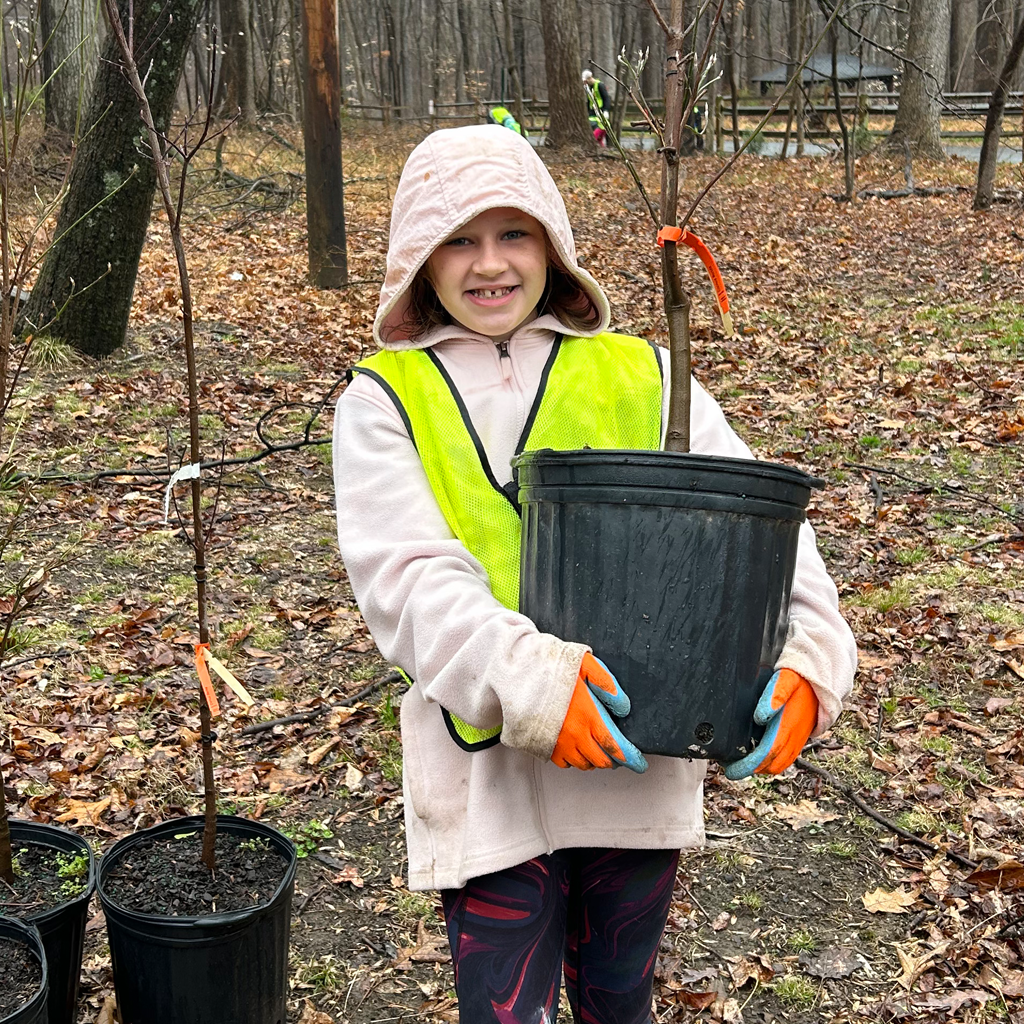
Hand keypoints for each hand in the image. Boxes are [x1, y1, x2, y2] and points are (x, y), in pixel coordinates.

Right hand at [551, 654, 647, 773]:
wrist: (516, 674)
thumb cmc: (548, 666)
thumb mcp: (584, 664)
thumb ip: (607, 684)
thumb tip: (623, 706)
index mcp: (587, 715)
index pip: (614, 745)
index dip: (630, 757)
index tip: (639, 763)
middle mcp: (573, 734)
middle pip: (601, 760)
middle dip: (613, 759)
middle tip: (619, 753)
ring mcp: (557, 742)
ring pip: (583, 764)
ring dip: (594, 760)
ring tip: (597, 748)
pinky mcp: (543, 745)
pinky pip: (565, 763)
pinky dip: (574, 759)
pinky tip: (576, 747)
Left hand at [724, 669, 817, 779]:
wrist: (821, 684)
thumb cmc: (800, 681)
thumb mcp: (786, 681)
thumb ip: (775, 695)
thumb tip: (760, 716)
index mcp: (788, 726)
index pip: (767, 753)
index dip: (749, 765)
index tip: (732, 770)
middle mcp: (794, 738)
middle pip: (773, 764)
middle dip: (752, 770)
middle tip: (732, 768)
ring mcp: (798, 741)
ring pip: (781, 765)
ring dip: (763, 768)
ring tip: (743, 765)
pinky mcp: (799, 740)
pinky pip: (787, 759)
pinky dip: (773, 763)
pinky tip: (760, 757)